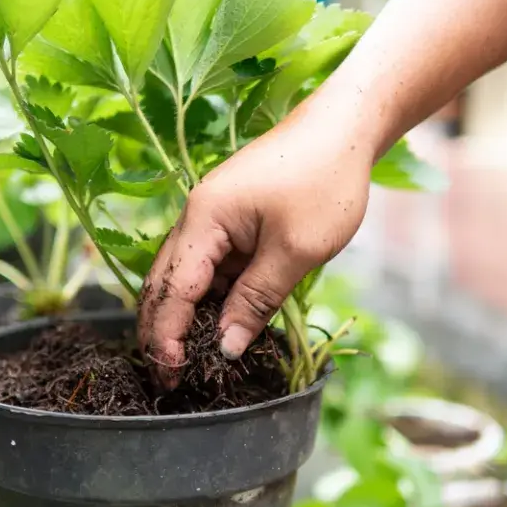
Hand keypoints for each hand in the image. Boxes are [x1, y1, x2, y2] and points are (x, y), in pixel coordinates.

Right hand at [138, 99, 376, 387]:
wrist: (345, 128)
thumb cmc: (325, 182)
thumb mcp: (295, 250)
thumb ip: (256, 300)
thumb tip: (227, 347)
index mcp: (204, 220)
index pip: (173, 289)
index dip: (168, 334)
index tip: (173, 372)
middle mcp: (197, 218)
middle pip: (165, 283)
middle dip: (162, 332)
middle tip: (169, 378)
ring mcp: (213, 218)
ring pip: (186, 277)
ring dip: (185, 318)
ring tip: (189, 362)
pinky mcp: (232, 221)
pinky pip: (210, 267)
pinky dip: (209, 298)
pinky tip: (218, 326)